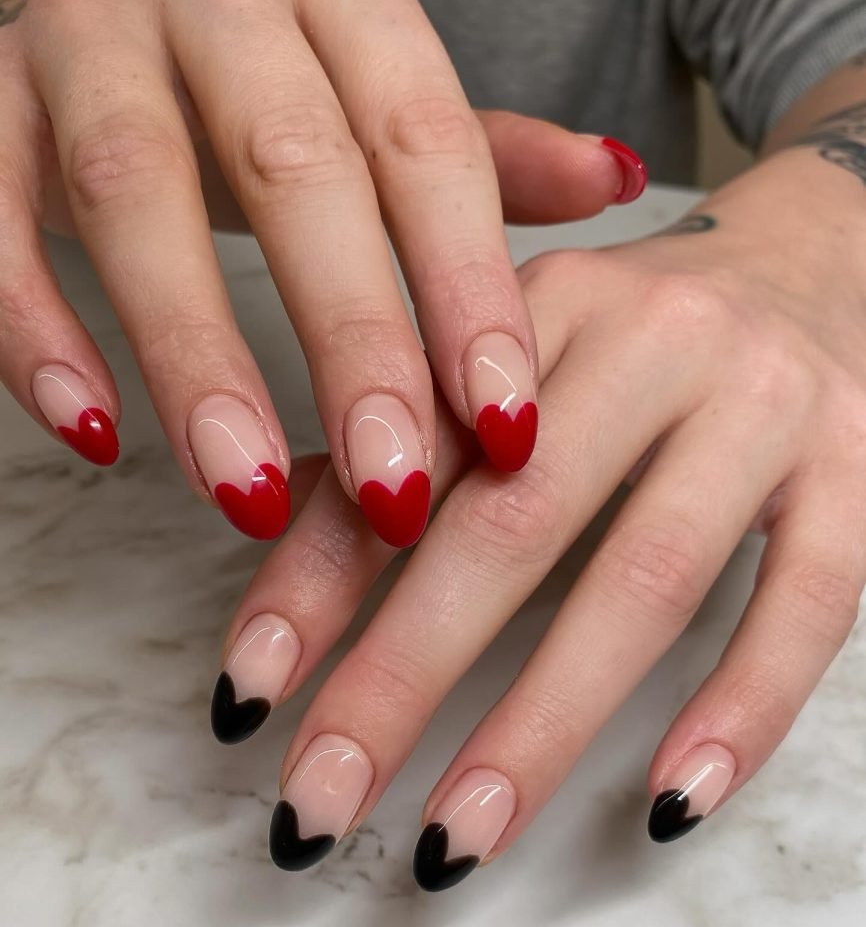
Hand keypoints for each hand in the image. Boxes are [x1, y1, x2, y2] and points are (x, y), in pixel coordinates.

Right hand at [0, 0, 640, 543]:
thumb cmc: (270, 89)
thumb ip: (487, 148)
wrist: (118, 22)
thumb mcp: (380, 100)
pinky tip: (93, 430)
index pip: (426, 141)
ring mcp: (83, 34)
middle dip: (350, 341)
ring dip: (197, 359)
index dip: (468, 290)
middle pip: (294, 166)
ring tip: (249, 494)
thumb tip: (616, 178)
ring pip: (136, 194)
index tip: (506, 428)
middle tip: (392, 488)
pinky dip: (35, 331)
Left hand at [214, 145, 865, 886]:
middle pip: (514, 521)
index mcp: (544, 303)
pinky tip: (667, 801)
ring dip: (542, 722)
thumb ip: (427, 429)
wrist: (816, 256)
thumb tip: (299, 539)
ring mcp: (763, 406)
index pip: (414, 447)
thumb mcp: (530, 344)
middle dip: (404, 673)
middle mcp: (652, 341)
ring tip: (456, 834)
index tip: (248, 688)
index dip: (318, 571)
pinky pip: (808, 601)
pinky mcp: (855, 467)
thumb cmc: (647, 328)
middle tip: (322, 795)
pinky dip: (739, 708)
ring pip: (646, 578)